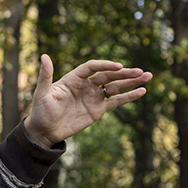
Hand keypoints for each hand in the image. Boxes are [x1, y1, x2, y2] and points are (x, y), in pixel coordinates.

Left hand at [24, 55, 151, 147]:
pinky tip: (142, 91)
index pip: (92, 67)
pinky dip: (129, 96)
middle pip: (108, 75)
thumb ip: (45, 75)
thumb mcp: (42, 93)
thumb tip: (44, 56)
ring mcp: (93, 96)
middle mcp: (85, 85)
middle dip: (124, 73)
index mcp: (73, 78)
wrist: (44, 131)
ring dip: (131, 82)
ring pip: (115, 86)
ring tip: (147, 76)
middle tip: (140, 71)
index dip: (105, 65)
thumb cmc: (40, 111)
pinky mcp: (98, 109)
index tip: (118, 66)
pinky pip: (116, 100)